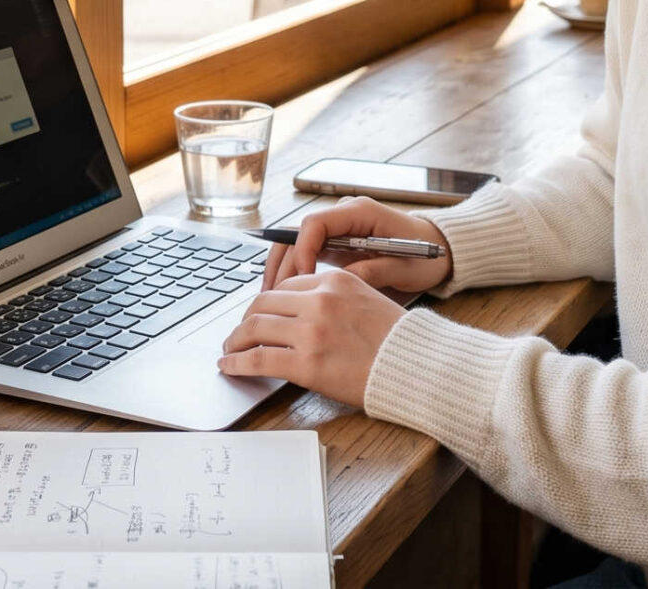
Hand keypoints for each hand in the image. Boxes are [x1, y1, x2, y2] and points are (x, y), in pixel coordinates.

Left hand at [217, 270, 405, 404]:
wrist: (417, 367)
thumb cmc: (398, 340)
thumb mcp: (367, 300)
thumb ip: (333, 299)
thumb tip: (300, 313)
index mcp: (335, 280)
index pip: (286, 284)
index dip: (267, 303)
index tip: (260, 315)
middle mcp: (320, 300)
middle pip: (264, 303)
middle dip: (245, 320)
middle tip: (238, 333)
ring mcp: (312, 332)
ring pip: (255, 328)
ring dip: (235, 340)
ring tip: (229, 351)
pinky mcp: (307, 364)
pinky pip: (259, 359)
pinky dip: (237, 363)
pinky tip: (229, 367)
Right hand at [262, 196, 450, 296]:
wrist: (439, 250)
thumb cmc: (425, 256)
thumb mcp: (404, 267)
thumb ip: (374, 271)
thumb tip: (342, 282)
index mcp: (360, 212)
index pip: (315, 223)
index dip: (303, 251)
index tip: (303, 280)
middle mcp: (343, 216)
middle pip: (297, 233)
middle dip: (282, 264)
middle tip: (272, 297)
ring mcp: (337, 228)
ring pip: (295, 243)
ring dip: (281, 269)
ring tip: (270, 300)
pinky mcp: (336, 243)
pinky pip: (305, 253)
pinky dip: (293, 272)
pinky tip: (284, 296)